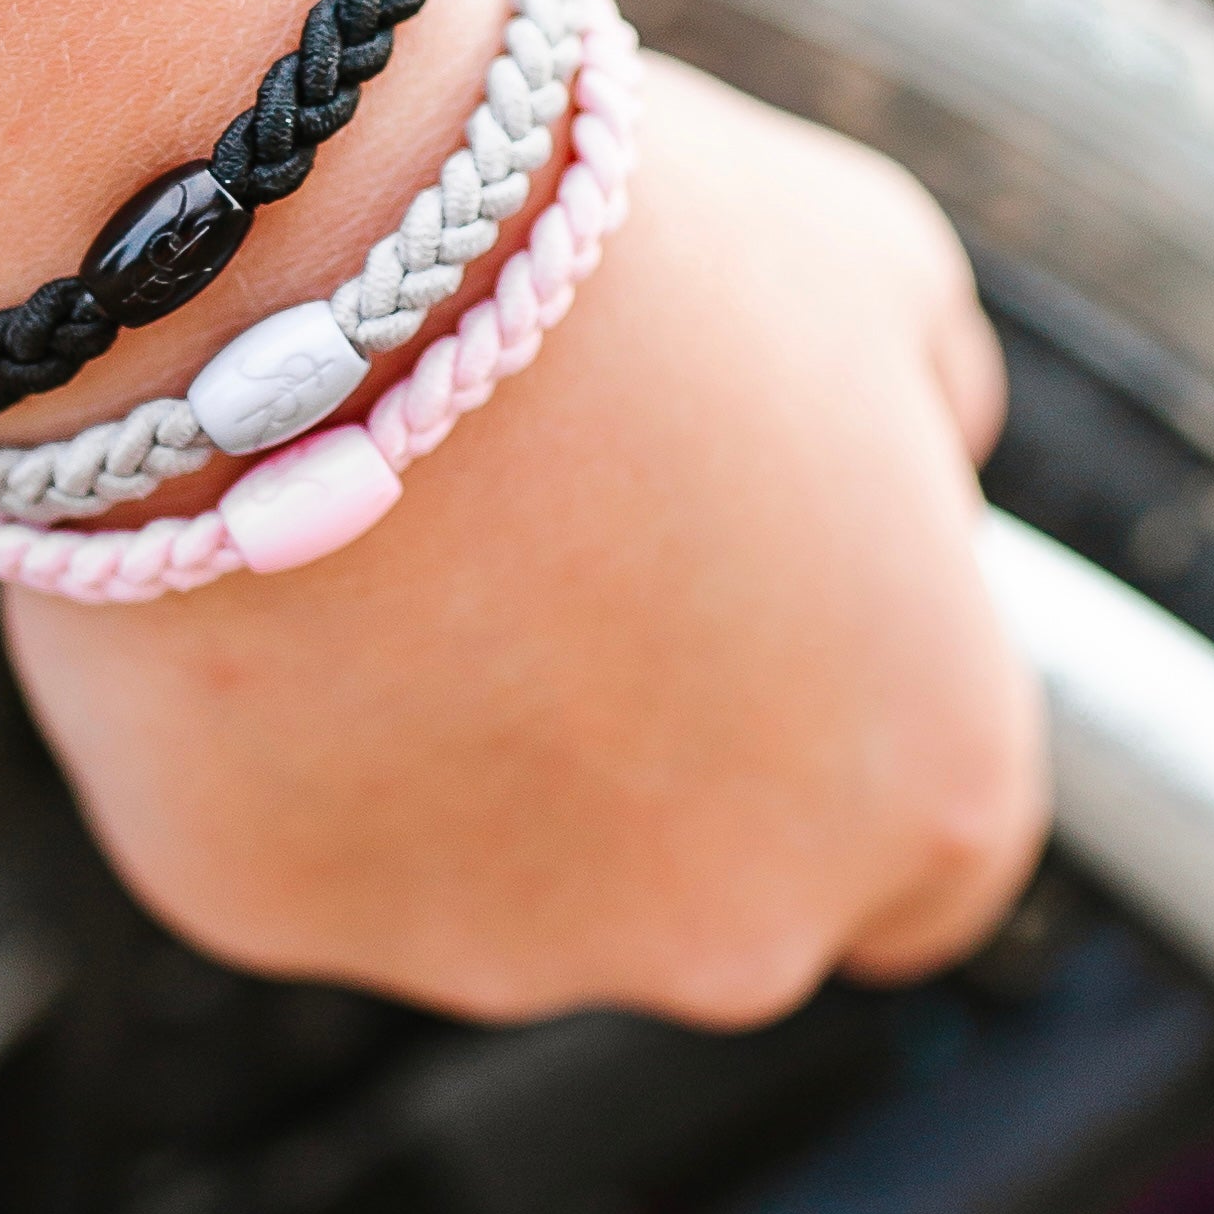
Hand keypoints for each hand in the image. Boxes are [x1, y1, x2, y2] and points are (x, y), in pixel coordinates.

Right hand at [0, 59, 1047, 1025]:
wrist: (312, 272)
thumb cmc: (619, 266)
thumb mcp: (876, 272)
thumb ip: (930, 416)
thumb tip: (917, 462)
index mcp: (926, 783)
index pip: (935, 863)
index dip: (842, 727)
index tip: (759, 624)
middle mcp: (737, 923)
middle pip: (710, 884)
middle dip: (647, 749)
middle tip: (559, 552)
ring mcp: (502, 947)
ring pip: (496, 880)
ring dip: (466, 748)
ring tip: (403, 541)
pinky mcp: (283, 919)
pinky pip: (303, 843)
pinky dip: (289, 740)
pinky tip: (278, 582)